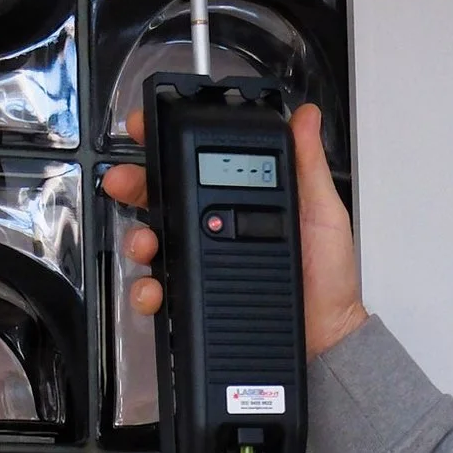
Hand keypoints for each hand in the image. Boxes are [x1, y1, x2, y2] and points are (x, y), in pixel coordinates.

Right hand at [99, 100, 370, 360]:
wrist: (326, 337)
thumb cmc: (329, 276)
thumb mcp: (322, 211)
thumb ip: (308, 164)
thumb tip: (305, 116)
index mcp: (241, 202)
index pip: (196, 164)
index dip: (166, 144)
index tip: (147, 129)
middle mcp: (215, 228)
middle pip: (161, 199)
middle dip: (134, 185)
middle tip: (123, 181)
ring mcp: (201, 264)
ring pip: (152, 242)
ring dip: (137, 238)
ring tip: (146, 243)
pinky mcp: (194, 300)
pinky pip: (159, 290)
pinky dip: (147, 290)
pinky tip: (156, 288)